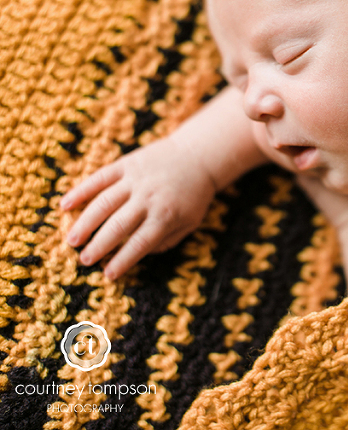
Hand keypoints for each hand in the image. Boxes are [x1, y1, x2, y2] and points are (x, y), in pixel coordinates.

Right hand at [60, 136, 216, 279]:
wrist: (199, 156)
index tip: (107, 274)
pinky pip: (100, 177)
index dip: (123, 260)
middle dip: (99, 245)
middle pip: (118, 225)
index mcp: (165, 215)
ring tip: (72, 240)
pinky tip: (65, 205)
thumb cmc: (194, 195)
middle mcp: (148, 198)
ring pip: (104, 202)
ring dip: (85, 222)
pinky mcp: (127, 164)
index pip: (140, 243)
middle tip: (83, 260)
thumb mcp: (190, 222)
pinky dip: (81, 190)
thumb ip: (168, 240)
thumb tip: (142, 254)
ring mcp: (136, 179)